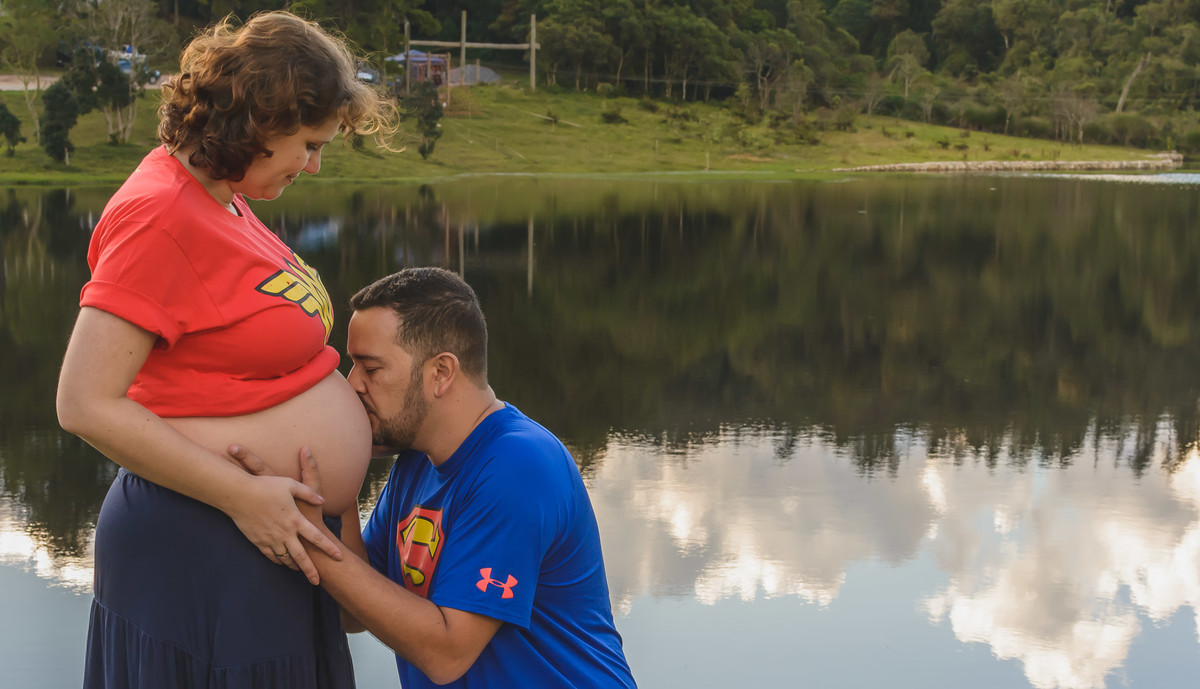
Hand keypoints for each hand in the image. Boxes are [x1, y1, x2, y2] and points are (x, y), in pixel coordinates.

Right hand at [227, 444, 342, 584]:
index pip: (317, 538)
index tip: (339, 557)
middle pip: (301, 557)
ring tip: (300, 571)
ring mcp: (271, 539)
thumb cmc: (265, 486)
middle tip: (317, 581)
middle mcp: (285, 533)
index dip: (329, 548)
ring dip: (294, 566)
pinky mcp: (258, 541)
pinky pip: (270, 556)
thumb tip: (322, 500)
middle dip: (310, 571)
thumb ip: (308, 493)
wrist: (239, 494)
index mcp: (296, 520)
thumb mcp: (290, 485)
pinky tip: (281, 563)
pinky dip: (277, 561)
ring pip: (285, 559)